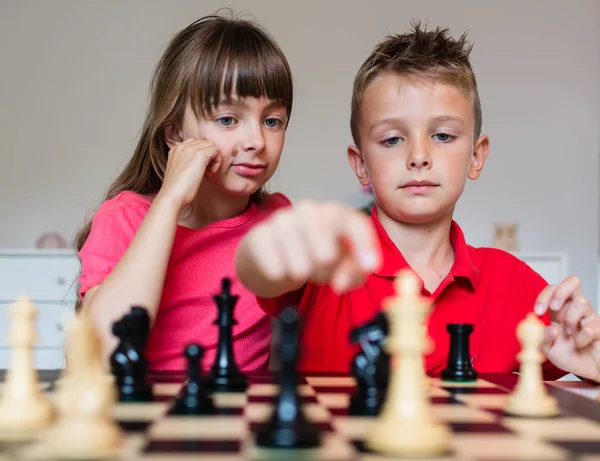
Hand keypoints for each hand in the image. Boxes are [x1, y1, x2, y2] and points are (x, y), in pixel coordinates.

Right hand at [157, 138, 221, 209]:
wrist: (172, 195)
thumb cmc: (176, 190)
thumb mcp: (180, 171)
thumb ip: (187, 163)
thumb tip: (201, 164)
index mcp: (176, 149)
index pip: (195, 144)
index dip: (201, 156)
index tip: (200, 170)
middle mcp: (182, 146)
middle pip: (204, 144)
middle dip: (208, 157)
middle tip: (206, 173)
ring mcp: (191, 148)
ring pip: (211, 146)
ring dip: (213, 159)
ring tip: (208, 174)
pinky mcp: (201, 154)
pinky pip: (216, 151)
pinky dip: (217, 162)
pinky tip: (210, 173)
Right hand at [243, 200, 380, 292]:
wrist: (268, 250)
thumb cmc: (311, 253)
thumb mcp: (341, 261)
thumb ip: (353, 272)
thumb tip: (341, 283)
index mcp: (335, 212)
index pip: (356, 223)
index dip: (366, 246)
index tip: (370, 267)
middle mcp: (309, 209)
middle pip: (327, 256)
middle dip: (326, 273)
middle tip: (319, 270)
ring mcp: (282, 219)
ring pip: (302, 267)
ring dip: (302, 276)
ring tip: (299, 266)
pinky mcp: (260, 235)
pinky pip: (277, 270)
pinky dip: (281, 276)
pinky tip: (279, 265)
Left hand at [535, 276, 599, 380]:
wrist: (586, 370)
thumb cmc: (567, 356)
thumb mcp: (547, 350)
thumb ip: (543, 339)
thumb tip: (550, 328)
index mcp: (558, 310)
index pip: (552, 290)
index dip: (544, 296)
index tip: (538, 312)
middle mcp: (574, 309)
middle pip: (573, 282)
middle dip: (560, 292)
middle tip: (554, 308)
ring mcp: (589, 316)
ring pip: (581, 302)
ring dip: (571, 319)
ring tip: (570, 334)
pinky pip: (590, 326)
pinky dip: (581, 338)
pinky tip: (580, 344)